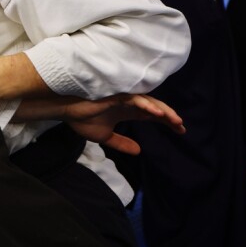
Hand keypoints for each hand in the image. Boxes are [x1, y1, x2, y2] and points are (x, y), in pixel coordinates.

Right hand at [56, 94, 184, 154]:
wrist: (65, 110)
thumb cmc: (81, 119)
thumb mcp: (105, 137)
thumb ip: (121, 143)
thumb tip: (138, 151)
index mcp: (127, 111)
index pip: (151, 115)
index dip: (166, 121)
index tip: (180, 130)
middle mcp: (128, 103)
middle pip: (154, 107)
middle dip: (169, 116)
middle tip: (181, 127)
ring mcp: (122, 97)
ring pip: (148, 101)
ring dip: (162, 110)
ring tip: (174, 120)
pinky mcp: (115, 95)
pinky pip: (134, 98)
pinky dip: (146, 104)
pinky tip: (155, 112)